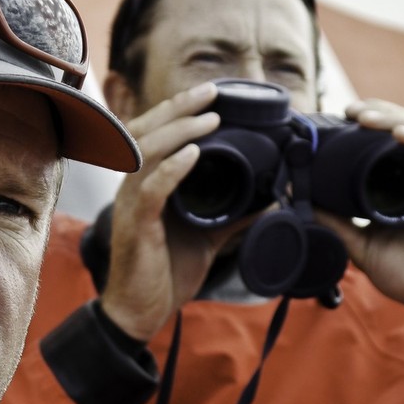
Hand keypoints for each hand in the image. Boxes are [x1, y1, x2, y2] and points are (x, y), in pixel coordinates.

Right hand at [100, 82, 248, 339]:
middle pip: (147, 131)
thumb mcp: (207, 237)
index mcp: (145, 184)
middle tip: (211, 90)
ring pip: (147, 153)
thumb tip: (272, 199)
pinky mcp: (136, 227)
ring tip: (209, 119)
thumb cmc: (165, 272)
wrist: (141, 312)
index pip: (155, 133)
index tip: (211, 94)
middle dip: (178, 107)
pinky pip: (150, 190)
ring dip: (179, 131)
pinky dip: (172, 168)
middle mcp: (132, 187)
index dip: (178, 110)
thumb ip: (233, 215)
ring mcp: (130, 205)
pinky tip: (192, 154)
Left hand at [316, 99, 403, 320]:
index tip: (337, 118)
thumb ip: (334, 222)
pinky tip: (401, 133)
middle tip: (348, 110)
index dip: (366, 123)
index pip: (385, 140)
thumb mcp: (361, 245)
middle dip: (377, 112)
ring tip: (366, 117)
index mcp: (401, 184)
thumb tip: (297, 199)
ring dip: (393, 118)